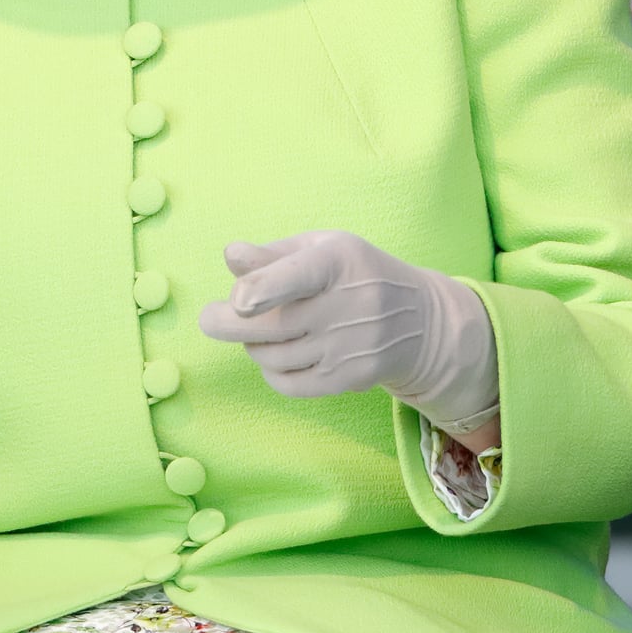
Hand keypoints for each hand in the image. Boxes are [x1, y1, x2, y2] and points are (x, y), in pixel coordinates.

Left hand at [198, 230, 499, 433]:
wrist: (421, 322)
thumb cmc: (354, 274)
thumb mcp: (321, 248)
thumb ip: (272, 254)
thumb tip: (231, 256)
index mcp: (337, 261)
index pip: (299, 276)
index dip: (264, 289)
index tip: (239, 300)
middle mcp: (347, 305)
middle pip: (273, 325)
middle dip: (228, 323)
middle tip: (211, 318)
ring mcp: (350, 347)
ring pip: (273, 355)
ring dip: (253, 344)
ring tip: (262, 329)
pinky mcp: (350, 379)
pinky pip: (289, 383)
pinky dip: (270, 371)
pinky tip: (276, 353)